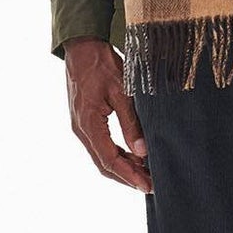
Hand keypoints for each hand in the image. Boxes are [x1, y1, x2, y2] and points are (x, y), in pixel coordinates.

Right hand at [60, 38, 151, 192]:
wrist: (81, 47)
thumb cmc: (101, 64)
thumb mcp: (121, 91)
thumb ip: (131, 123)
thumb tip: (142, 152)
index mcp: (88, 124)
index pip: (109, 160)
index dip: (129, 175)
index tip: (147, 186)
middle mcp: (81, 130)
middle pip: (104, 164)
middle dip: (127, 177)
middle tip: (150, 185)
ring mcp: (81, 126)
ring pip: (102, 156)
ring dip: (123, 167)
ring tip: (146, 173)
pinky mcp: (85, 121)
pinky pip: (101, 145)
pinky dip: (117, 154)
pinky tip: (134, 156)